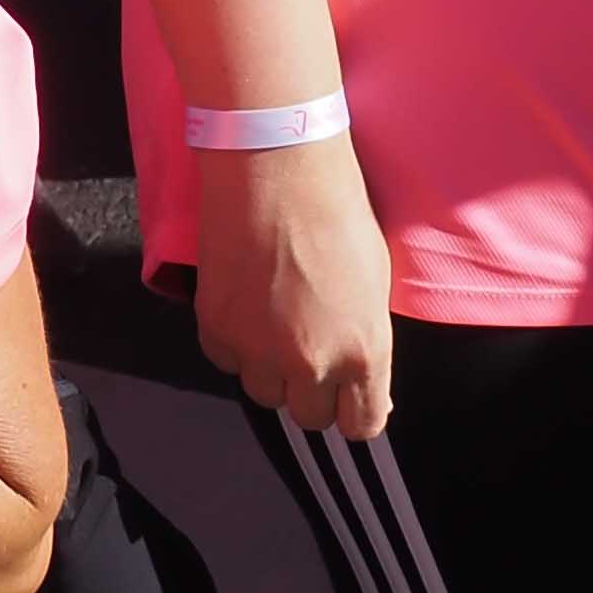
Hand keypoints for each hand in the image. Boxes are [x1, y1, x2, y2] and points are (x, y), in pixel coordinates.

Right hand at [195, 134, 394, 440]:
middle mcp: (312, 362)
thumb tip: (363, 378)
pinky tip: (248, 305)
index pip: (362, 424)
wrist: (277, 168)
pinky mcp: (217, 329)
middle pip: (309, 417)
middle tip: (309, 349)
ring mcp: (259, 350)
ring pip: (264, 393)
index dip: (355, 411)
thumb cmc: (336, 212)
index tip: (349, 397)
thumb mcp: (375, 284)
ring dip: (270, 369)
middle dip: (312, 390)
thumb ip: (366, 341)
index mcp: (364, 352)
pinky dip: (235, 344)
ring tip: (275, 321)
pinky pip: (227, 361)